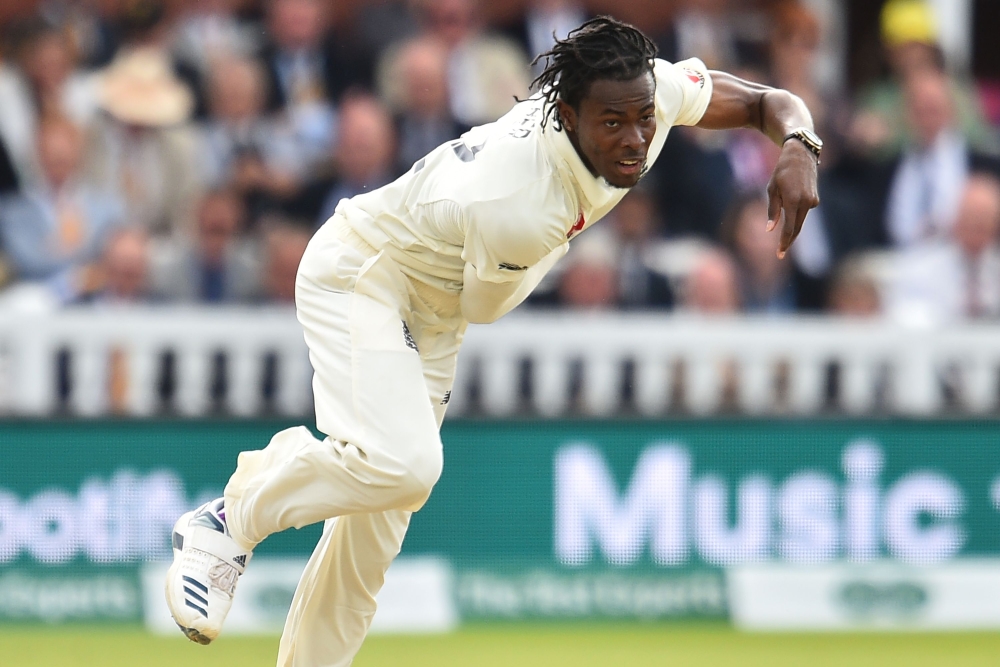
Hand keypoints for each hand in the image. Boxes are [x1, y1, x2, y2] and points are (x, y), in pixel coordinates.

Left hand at [765, 139, 819, 257]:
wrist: (801, 154)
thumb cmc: (782, 170)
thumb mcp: (772, 189)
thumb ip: (773, 210)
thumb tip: (770, 229)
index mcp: (793, 200)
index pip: (789, 228)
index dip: (784, 242)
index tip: (780, 254)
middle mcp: (806, 202)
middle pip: (797, 227)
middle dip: (788, 240)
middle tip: (780, 253)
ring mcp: (813, 201)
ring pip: (800, 220)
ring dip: (791, 227)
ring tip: (782, 227)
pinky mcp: (816, 199)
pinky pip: (803, 211)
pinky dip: (796, 214)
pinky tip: (790, 203)